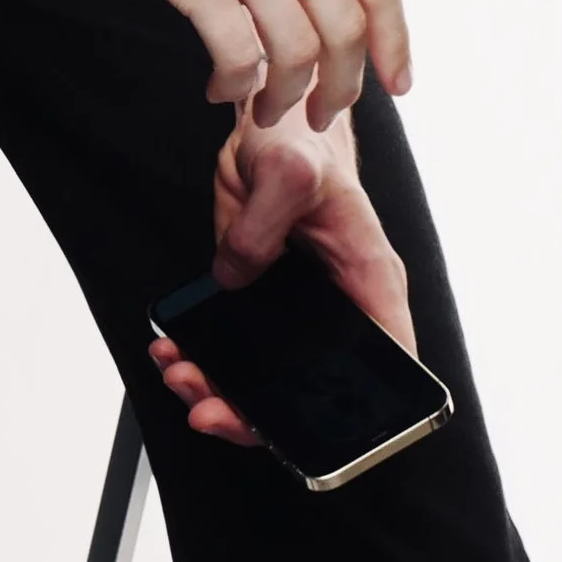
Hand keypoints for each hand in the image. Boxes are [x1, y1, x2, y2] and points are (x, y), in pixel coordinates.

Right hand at [0, 0, 410, 125]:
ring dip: (287, 96)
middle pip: (346, 26)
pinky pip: (237, 54)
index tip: (396, 80)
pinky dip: (235, 84)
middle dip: (344, 85)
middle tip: (323, 113)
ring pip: (296, 51)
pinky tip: (220, 88)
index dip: (394, 39)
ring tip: (268, 110)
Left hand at [149, 93, 417, 447]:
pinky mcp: (256, 297)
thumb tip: (233, 276)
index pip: (387, 365)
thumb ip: (262, 227)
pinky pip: (233, 346)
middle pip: (316, 389)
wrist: (268, 124)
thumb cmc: (302, 143)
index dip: (364, 415)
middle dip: (260, 413)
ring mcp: (295, 308)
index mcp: (369, 283)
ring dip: (221, 389)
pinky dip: (201, 357)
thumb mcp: (287, 173)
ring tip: (181, 376)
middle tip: (210, 410)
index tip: (313, 437)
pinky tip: (173, 350)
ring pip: (269, 377)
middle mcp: (338, 305)